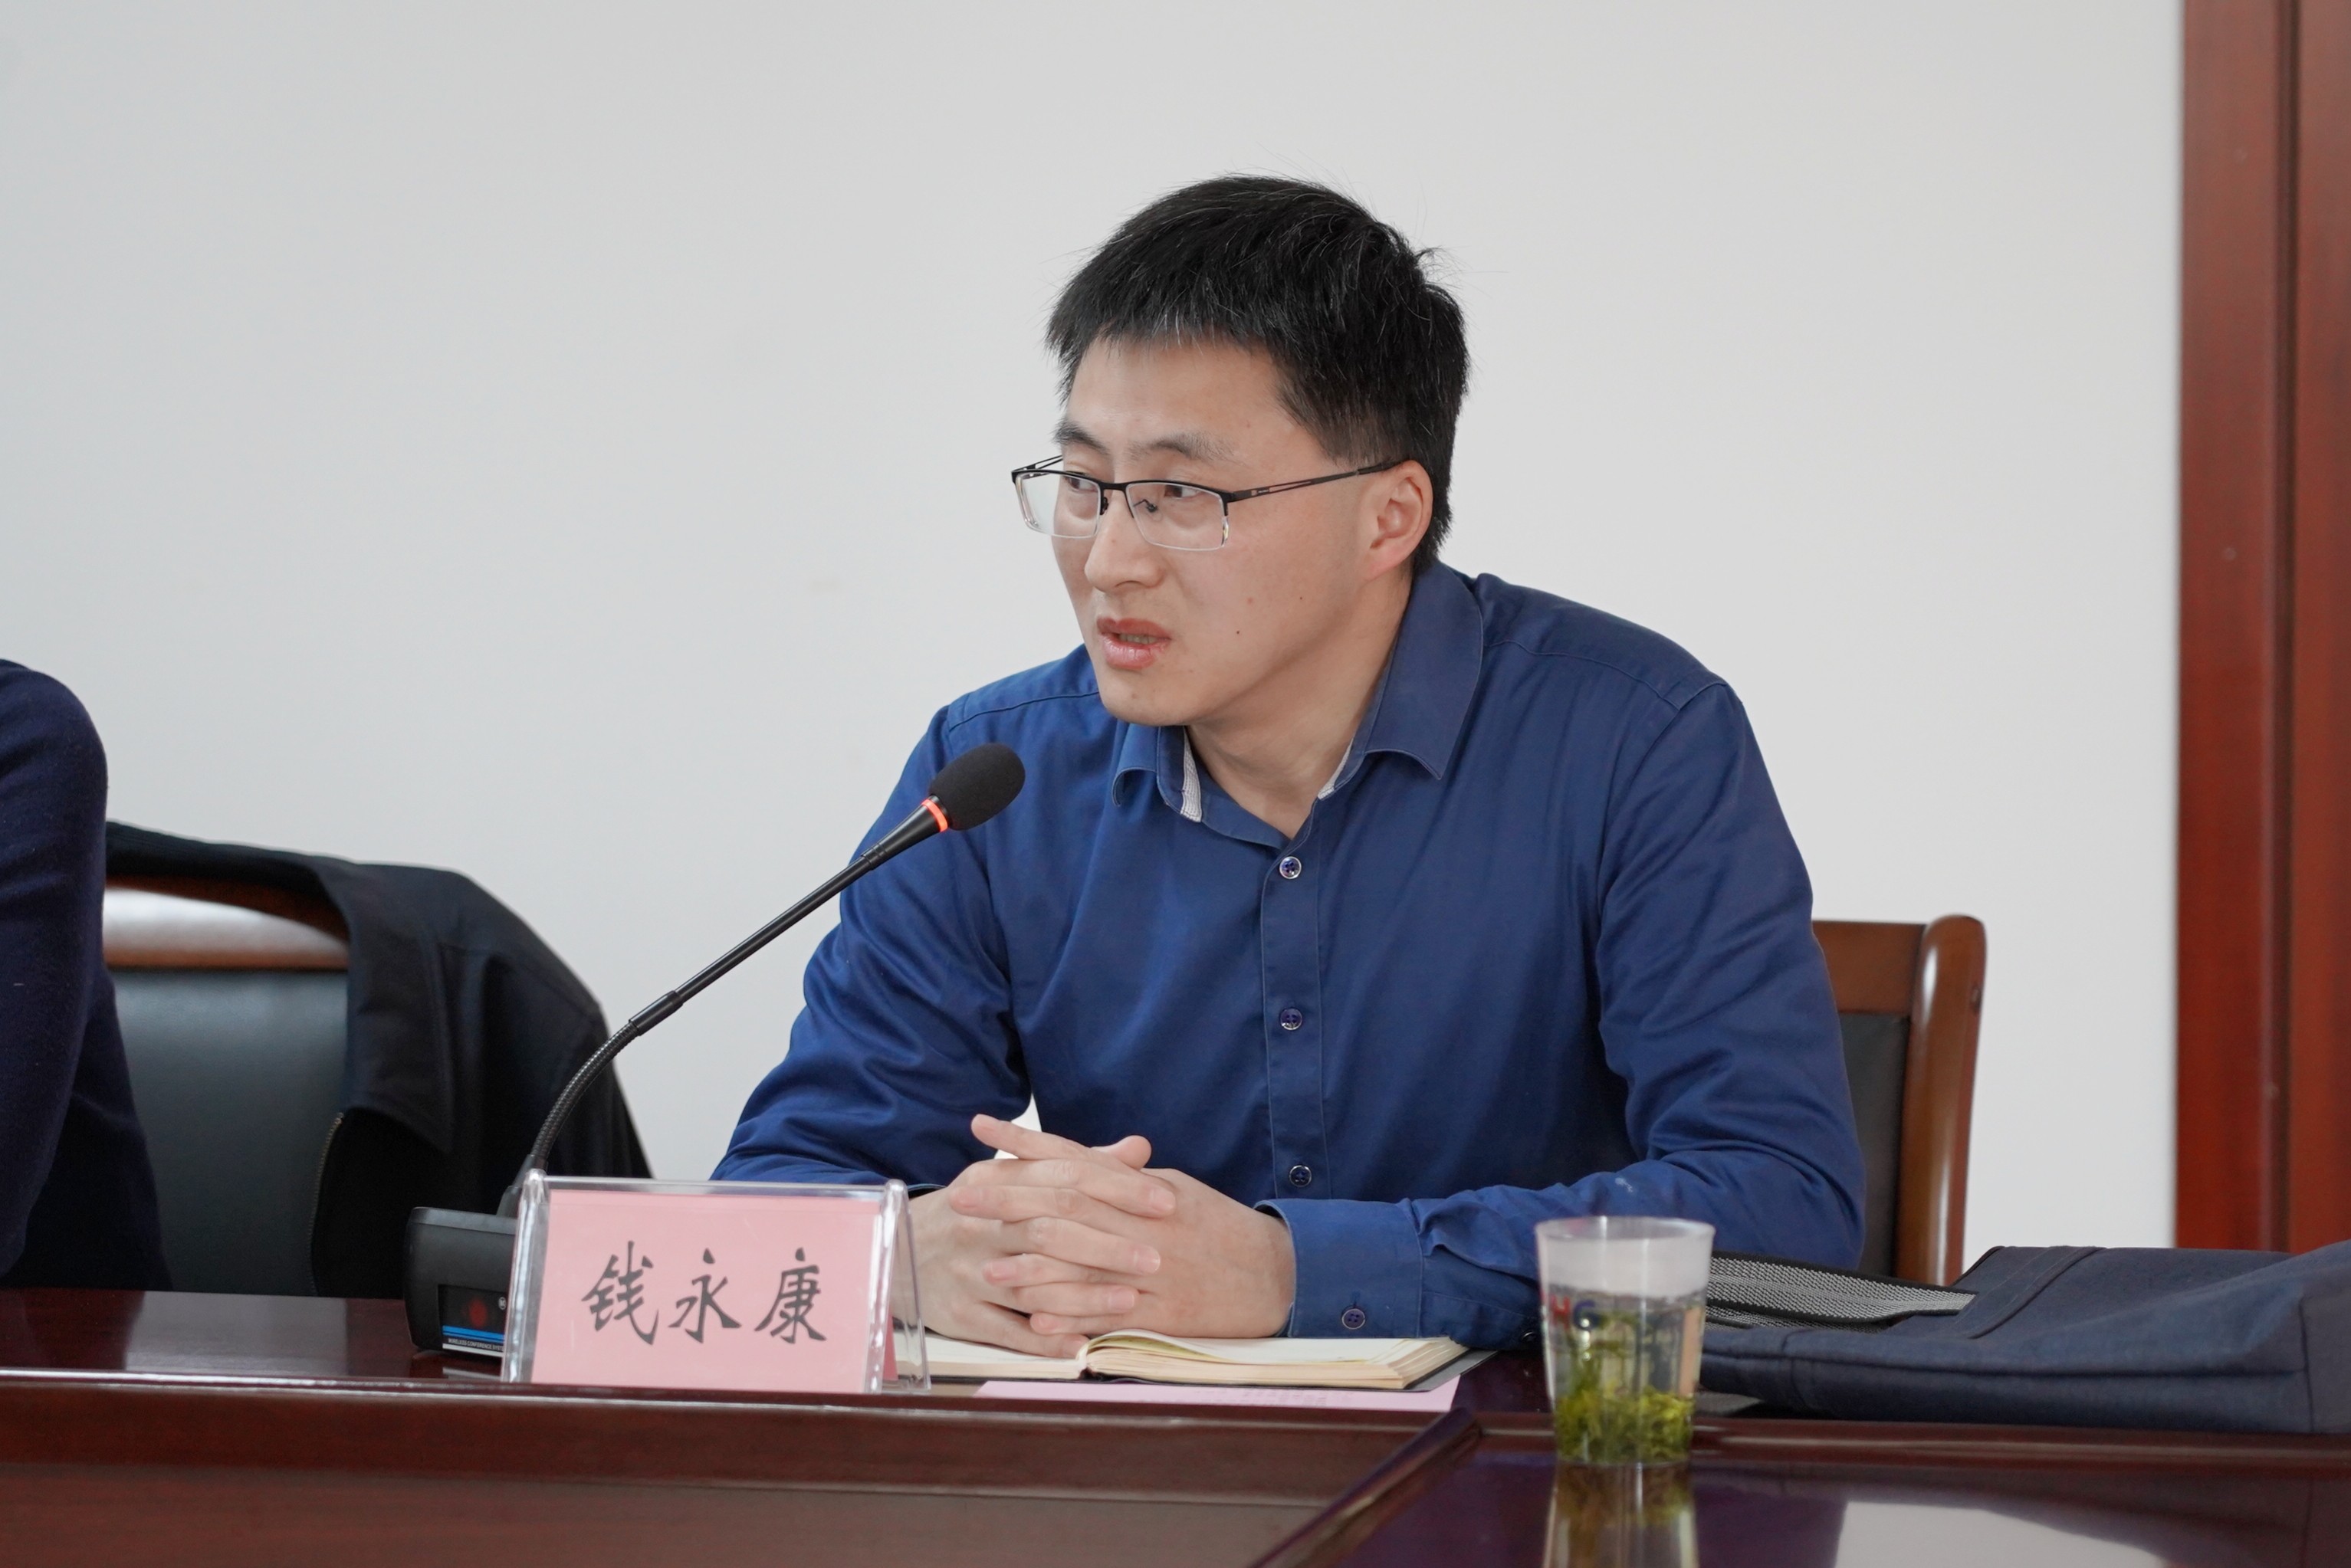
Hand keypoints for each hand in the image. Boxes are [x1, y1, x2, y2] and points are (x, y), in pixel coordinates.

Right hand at [910, 1117, 1174, 1355]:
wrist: (895, 1251)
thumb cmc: (974, 1211)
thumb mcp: (1013, 1177)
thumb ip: (1078, 1163)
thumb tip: (1138, 1149)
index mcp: (997, 1180)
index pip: (1066, 1177)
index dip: (1118, 1188)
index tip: (1164, 1202)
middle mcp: (981, 1223)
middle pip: (1051, 1228)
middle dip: (1108, 1243)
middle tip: (1156, 1257)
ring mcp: (968, 1270)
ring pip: (1033, 1282)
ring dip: (1084, 1293)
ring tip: (1132, 1300)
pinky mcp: (960, 1314)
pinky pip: (1008, 1330)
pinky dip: (1046, 1341)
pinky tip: (1085, 1345)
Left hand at [967, 1119, 1296, 1341]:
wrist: (1275, 1274)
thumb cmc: (1216, 1227)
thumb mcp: (1173, 1188)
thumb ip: (1123, 1176)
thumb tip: (1076, 1157)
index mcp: (1145, 1189)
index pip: (1075, 1161)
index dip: (1025, 1147)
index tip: (980, 1135)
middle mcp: (1144, 1226)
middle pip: (1066, 1210)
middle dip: (1009, 1203)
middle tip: (961, 1200)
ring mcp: (1153, 1273)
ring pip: (1083, 1267)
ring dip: (1031, 1269)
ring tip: (986, 1267)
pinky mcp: (1163, 1316)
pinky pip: (1110, 1319)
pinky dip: (1071, 1319)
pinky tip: (1035, 1322)